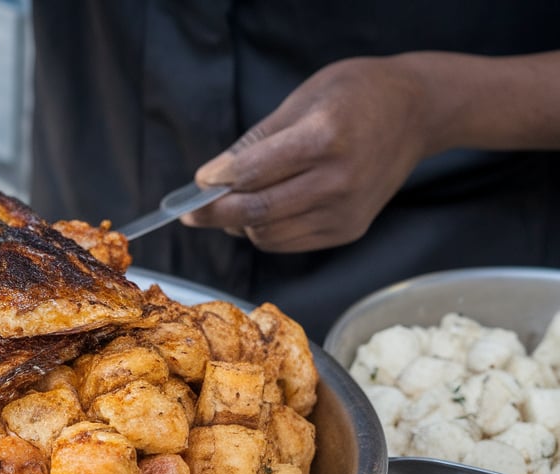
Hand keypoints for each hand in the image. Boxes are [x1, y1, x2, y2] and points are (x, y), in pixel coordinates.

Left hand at [180, 56, 429, 251]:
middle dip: (216, 214)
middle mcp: (338, 180)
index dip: (218, 181)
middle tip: (192, 214)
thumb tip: (212, 178)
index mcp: (325, 139)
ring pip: (269, 235)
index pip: (254, 172)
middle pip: (257, 211)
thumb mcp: (302, 100)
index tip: (198, 183)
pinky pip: (289, 242)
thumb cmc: (356, 96)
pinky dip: (267, 231)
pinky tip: (264, 210)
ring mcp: (346, 211)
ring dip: (242, 224)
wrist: (416, 112)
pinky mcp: (349, 230)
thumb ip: (255, 144)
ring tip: (234, 204)